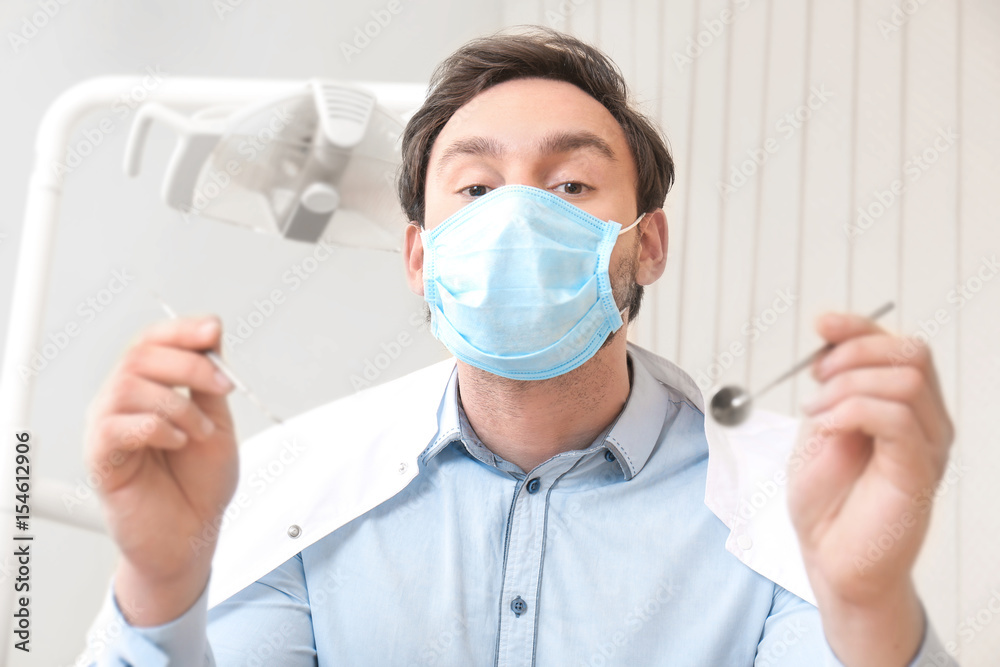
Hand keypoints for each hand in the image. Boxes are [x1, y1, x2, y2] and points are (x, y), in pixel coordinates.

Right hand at [84, 316, 238, 625]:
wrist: (192, 535)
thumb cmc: (199, 484)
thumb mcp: (217, 422)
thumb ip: (209, 382)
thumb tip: (211, 334)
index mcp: (149, 389)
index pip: (153, 342)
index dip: (181, 329)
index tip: (213, 331)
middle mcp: (121, 403)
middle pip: (140, 355)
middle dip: (189, 364)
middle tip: (222, 387)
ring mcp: (107, 429)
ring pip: (129, 385)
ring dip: (177, 403)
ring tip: (199, 431)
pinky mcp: (100, 458)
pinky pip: (116, 426)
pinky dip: (157, 427)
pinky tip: (178, 442)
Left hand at [787, 311, 953, 665]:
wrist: (828, 557)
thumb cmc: (826, 500)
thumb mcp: (821, 428)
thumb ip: (835, 387)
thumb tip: (832, 341)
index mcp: (903, 406)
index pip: (897, 345)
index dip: (858, 326)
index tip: (821, 324)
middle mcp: (925, 421)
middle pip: (910, 352)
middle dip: (854, 354)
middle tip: (815, 382)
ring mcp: (926, 445)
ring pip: (905, 378)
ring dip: (848, 387)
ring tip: (818, 416)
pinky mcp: (917, 471)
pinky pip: (898, 417)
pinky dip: (853, 410)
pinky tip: (828, 426)